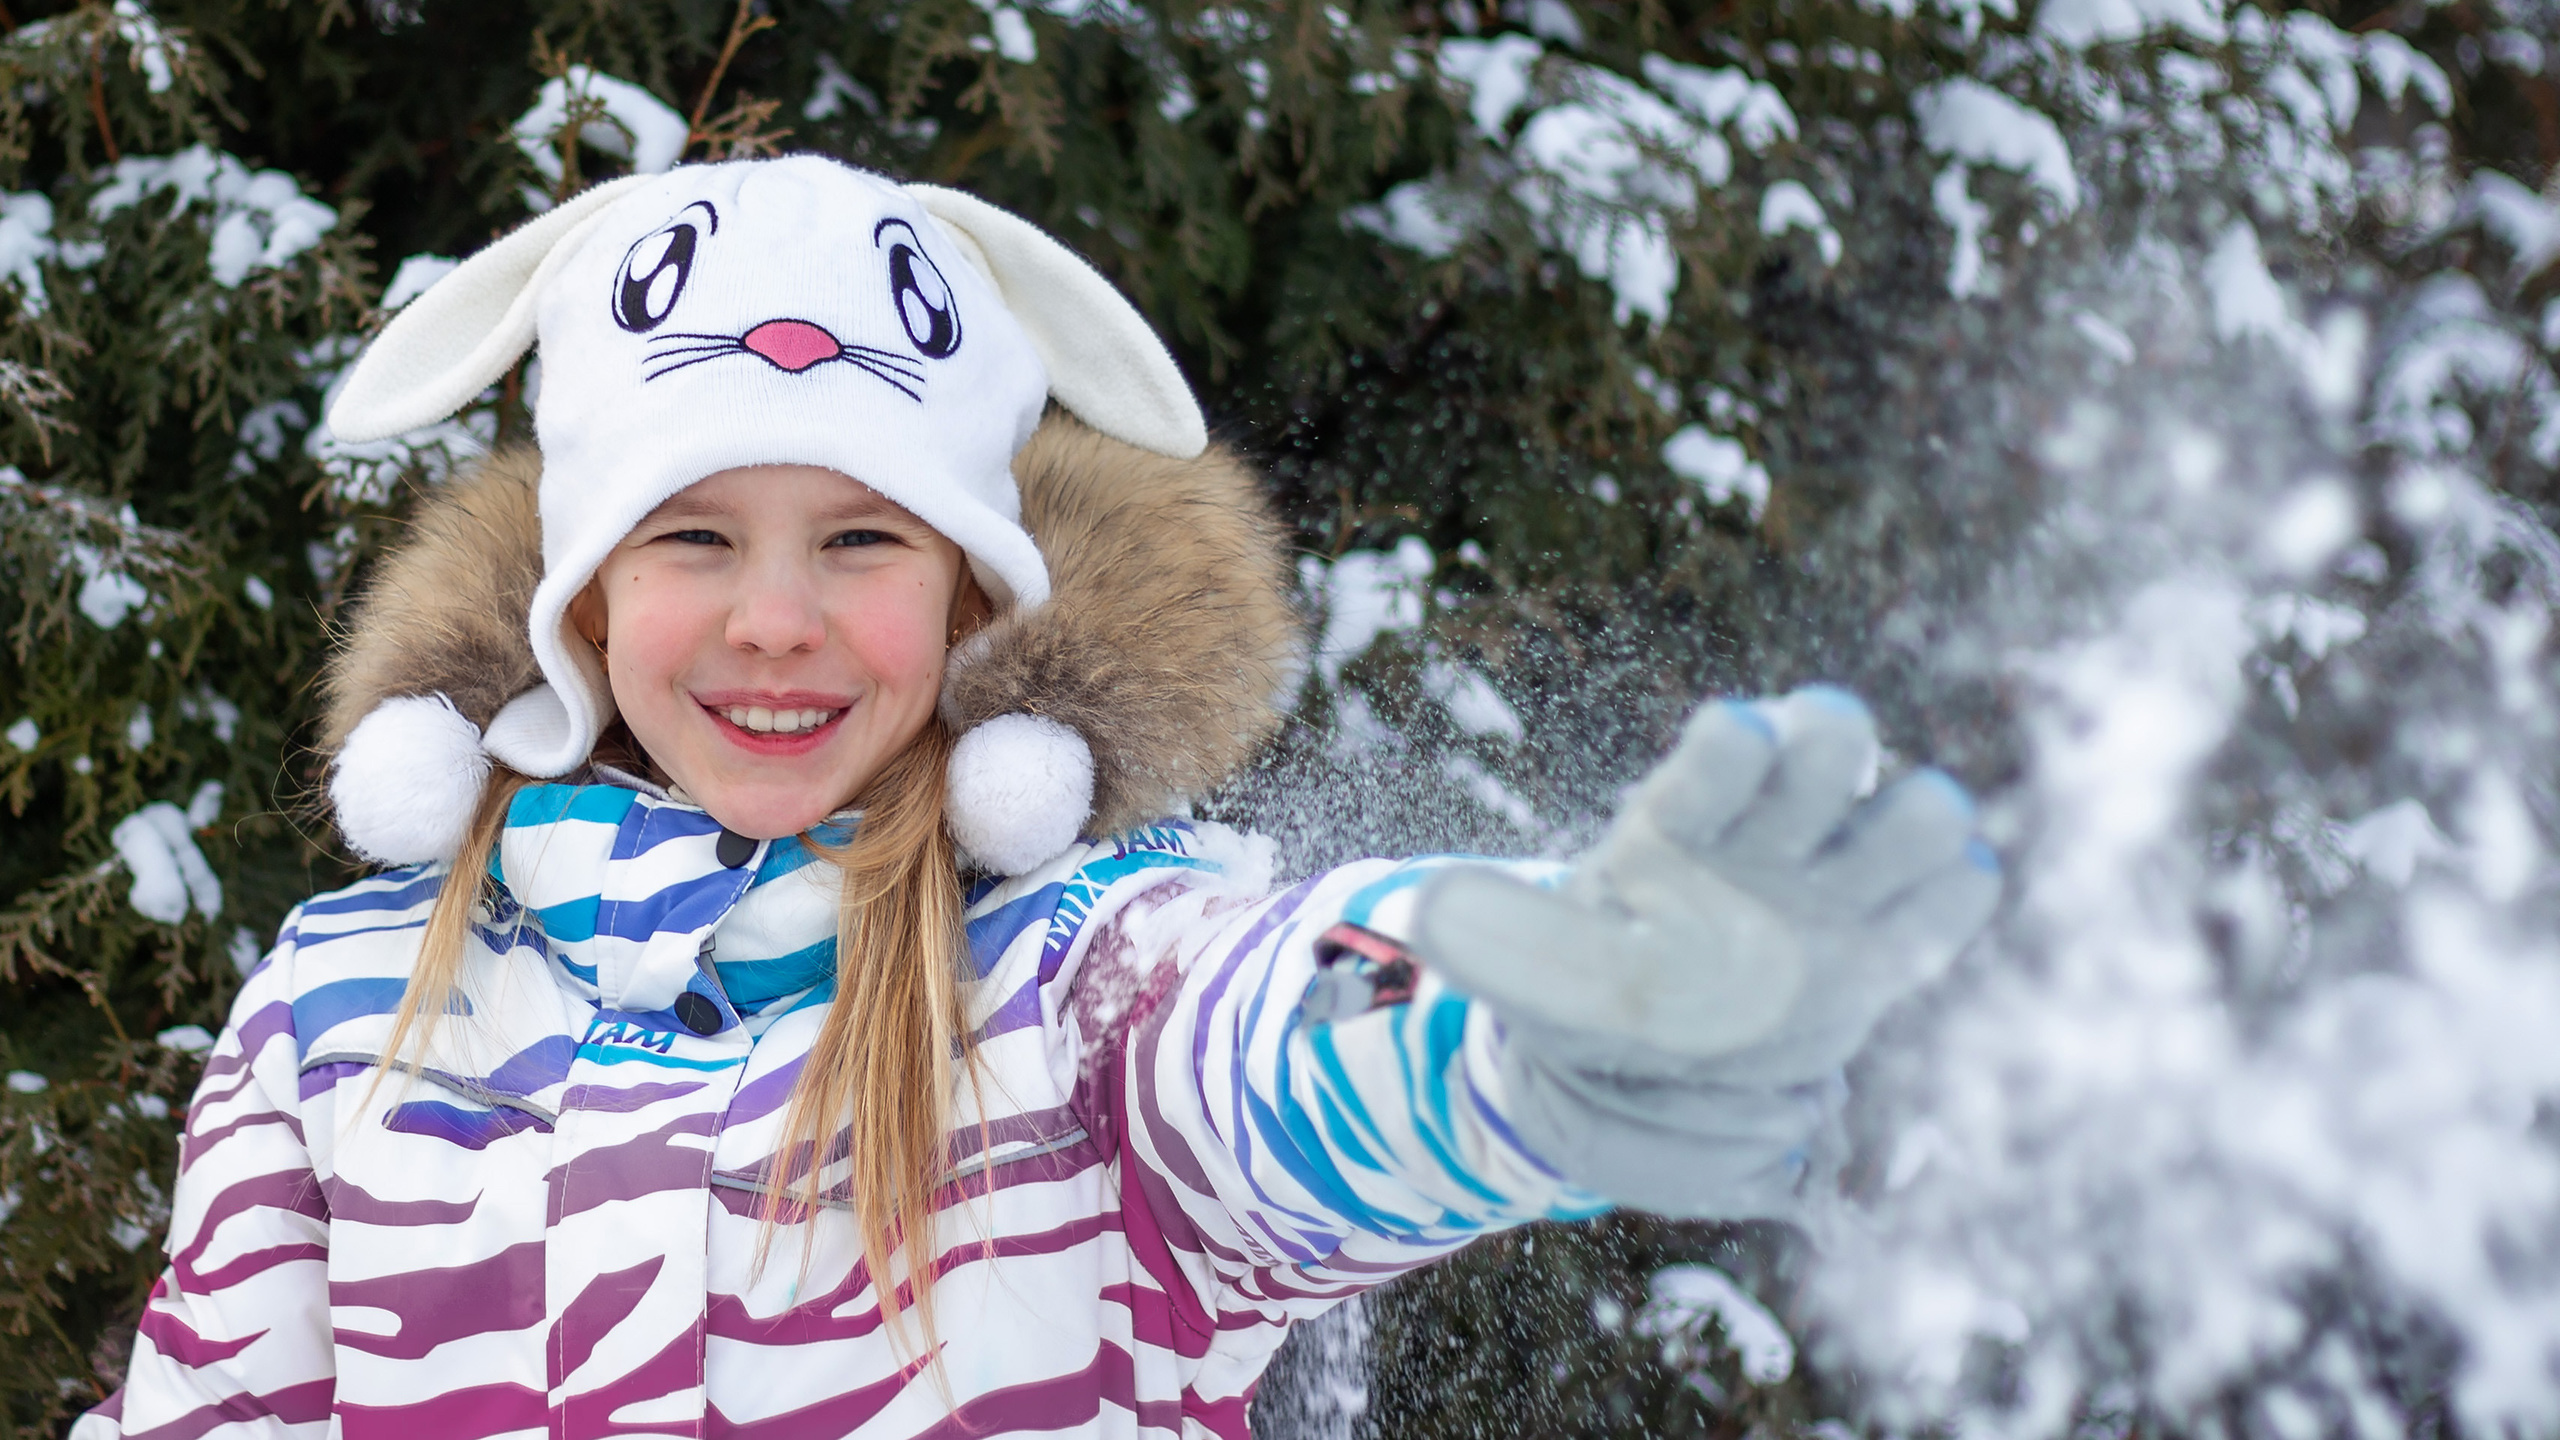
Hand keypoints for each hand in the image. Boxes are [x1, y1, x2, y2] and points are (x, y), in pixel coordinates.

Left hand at [1410, 687, 2000, 1214]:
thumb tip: (1421, 910)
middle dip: (1831, 751)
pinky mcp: (1885, 943)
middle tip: (1805, 802)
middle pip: (1833, 738)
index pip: (1722, 751)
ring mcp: (1834, 883)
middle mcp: (1765, 835)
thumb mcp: (1544, 977)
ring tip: (1860, 876)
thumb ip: (1500, 942)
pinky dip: (1950, 896)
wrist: (1648, 1068)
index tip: (1732, 738)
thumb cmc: (1594, 993)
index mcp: (1680, 828)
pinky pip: (1954, 890)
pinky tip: (1913, 926)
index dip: (1734, 745)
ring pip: (1916, 806)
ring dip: (1909, 825)